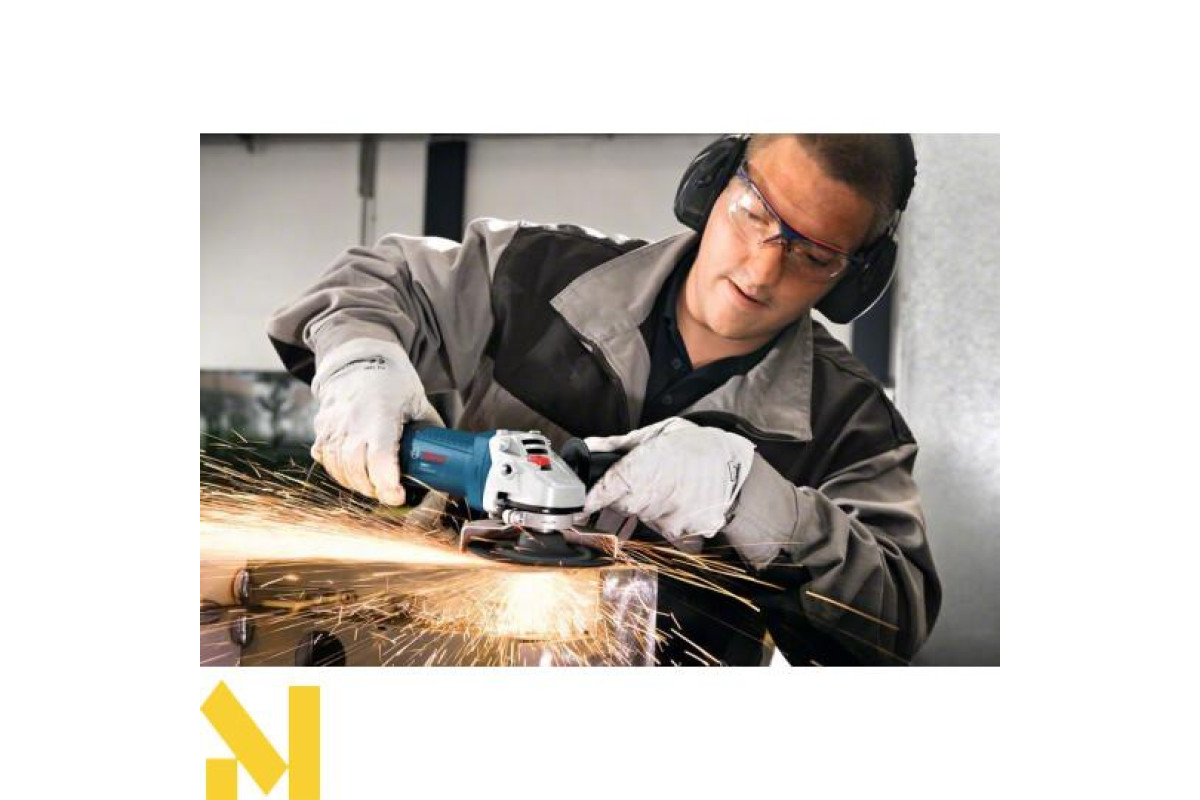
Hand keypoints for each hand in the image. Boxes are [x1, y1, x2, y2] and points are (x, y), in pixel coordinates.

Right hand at [310, 338, 442, 504]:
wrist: (358, 357)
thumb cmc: (392, 379)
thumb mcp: (417, 400)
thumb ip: (429, 428)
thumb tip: (446, 455)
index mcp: (380, 415)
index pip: (380, 460)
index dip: (388, 484)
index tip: (399, 494)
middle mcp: (352, 422)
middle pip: (357, 471)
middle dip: (375, 489)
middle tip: (390, 491)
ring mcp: (333, 426)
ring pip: (339, 469)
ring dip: (357, 483)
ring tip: (374, 484)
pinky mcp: (321, 428)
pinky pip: (326, 459)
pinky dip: (340, 471)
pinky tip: (355, 471)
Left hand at [582, 417, 755, 549]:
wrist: (736, 465)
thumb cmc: (697, 445)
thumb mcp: (657, 433)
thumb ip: (619, 444)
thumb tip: (589, 446)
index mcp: (645, 467)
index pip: (607, 489)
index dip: (591, 499)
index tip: (580, 507)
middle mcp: (656, 495)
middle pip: (623, 505)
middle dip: (626, 495)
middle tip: (647, 479)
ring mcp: (672, 517)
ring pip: (644, 518)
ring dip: (650, 506)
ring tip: (671, 486)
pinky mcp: (687, 532)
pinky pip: (667, 530)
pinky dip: (670, 518)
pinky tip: (683, 501)